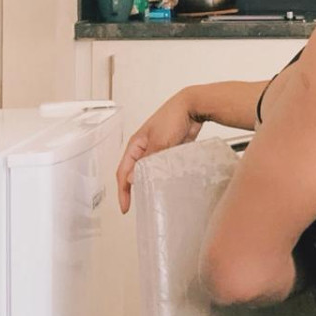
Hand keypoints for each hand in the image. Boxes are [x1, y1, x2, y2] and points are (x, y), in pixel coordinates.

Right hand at [115, 88, 204, 213]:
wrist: (193, 108)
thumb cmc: (172, 117)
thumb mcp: (158, 141)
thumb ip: (146, 161)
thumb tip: (132, 179)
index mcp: (136, 145)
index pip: (123, 171)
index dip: (122, 191)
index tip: (125, 207)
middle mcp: (144, 149)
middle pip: (134, 173)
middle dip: (133, 189)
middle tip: (138, 206)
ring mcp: (157, 150)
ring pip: (149, 172)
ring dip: (150, 183)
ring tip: (152, 199)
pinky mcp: (170, 152)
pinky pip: (163, 168)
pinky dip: (163, 177)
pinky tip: (168, 186)